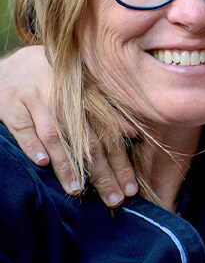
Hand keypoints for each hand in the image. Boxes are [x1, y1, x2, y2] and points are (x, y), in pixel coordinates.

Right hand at [0, 46, 136, 205]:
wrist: (12, 64)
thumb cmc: (54, 81)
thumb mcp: (84, 90)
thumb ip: (108, 111)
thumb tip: (133, 133)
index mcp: (87, 97)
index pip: (109, 135)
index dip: (121, 163)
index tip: (130, 188)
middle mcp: (65, 99)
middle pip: (87, 140)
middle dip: (102, 172)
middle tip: (113, 198)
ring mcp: (37, 101)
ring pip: (55, 136)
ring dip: (67, 164)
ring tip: (77, 189)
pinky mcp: (11, 106)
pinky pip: (23, 128)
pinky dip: (32, 144)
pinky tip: (42, 163)